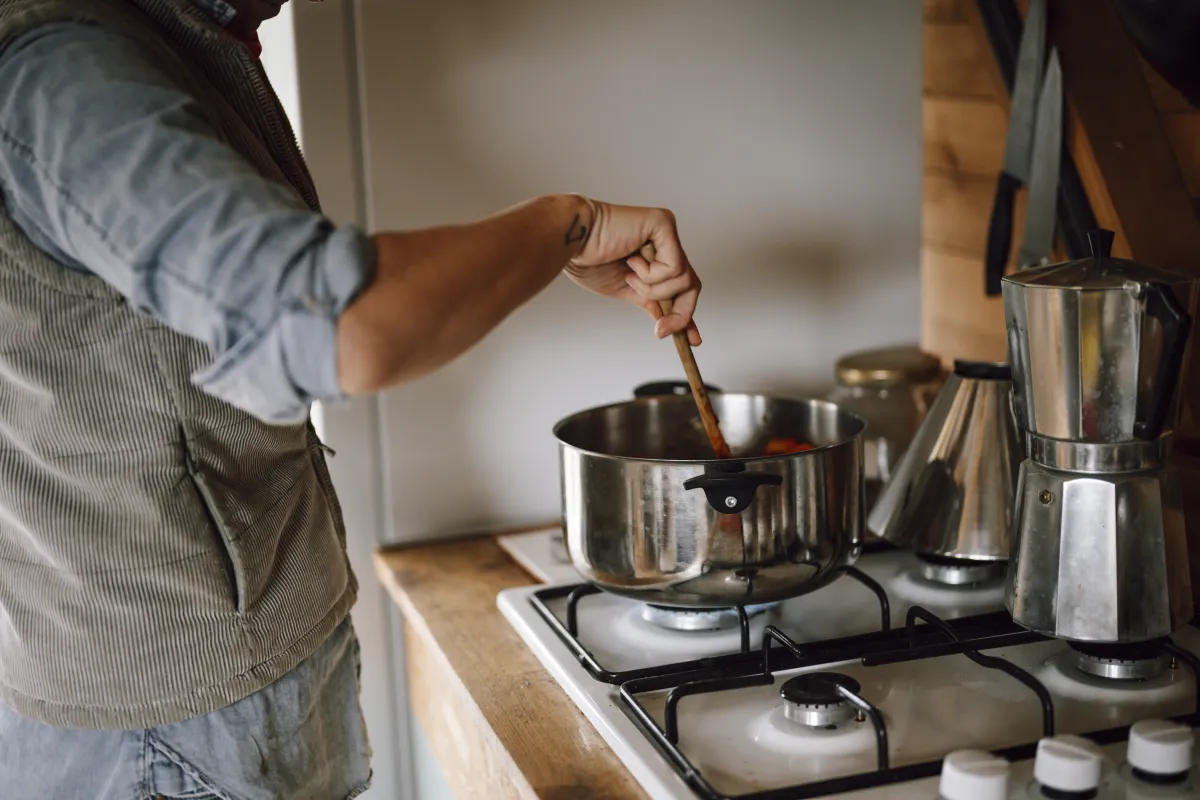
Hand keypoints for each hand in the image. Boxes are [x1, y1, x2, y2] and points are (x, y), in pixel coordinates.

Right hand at [564, 197, 701, 345]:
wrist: (572, 243)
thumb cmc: (590, 261)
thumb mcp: (626, 289)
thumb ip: (649, 300)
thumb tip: (667, 321)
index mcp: (656, 256)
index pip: (682, 287)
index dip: (687, 314)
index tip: (693, 341)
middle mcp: (665, 241)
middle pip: (691, 284)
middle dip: (680, 313)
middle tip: (660, 329)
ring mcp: (666, 231)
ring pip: (683, 280)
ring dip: (653, 289)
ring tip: (630, 275)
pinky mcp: (664, 224)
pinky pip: (675, 266)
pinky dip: (651, 275)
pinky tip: (632, 261)